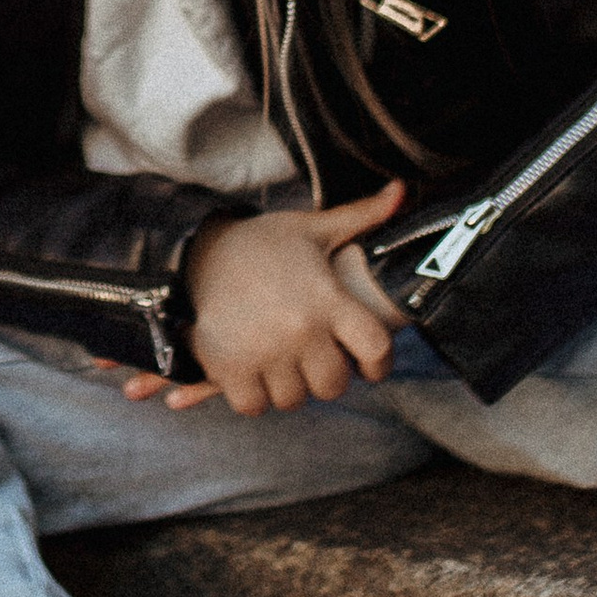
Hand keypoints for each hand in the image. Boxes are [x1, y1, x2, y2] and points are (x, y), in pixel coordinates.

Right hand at [145, 186, 405, 415]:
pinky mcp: (228, 367)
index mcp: (327, 298)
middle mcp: (300, 329)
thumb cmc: (263, 242)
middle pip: (333, 384)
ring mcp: (264, 351)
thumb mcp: (313, 227)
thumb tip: (401, 191)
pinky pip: (253, 405)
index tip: (369, 366)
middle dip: (326, 376)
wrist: (195, 248)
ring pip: (293, 399)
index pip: (376, 347)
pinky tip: (252, 373)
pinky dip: (253, 395)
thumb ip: (361, 216)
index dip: (378, 364)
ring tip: (281, 363)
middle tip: (314, 360)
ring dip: (289, 387)